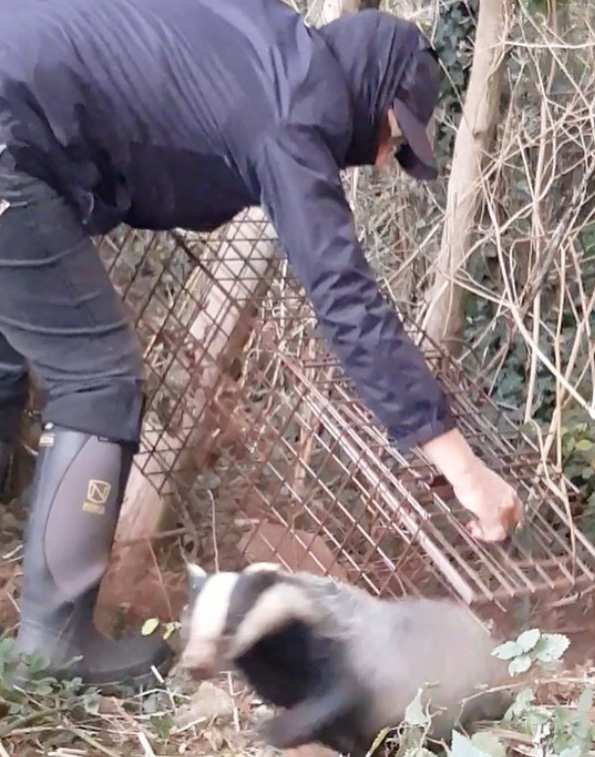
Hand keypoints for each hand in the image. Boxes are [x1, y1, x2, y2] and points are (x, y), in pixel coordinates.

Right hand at [421, 428, 523, 542]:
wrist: (466, 472)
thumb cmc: (472, 475)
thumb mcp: (485, 485)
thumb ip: (490, 497)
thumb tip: (484, 505)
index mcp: (510, 494)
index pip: (516, 513)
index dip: (505, 520)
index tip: (494, 522)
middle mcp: (509, 503)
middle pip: (509, 524)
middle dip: (495, 528)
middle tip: (483, 529)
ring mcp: (501, 511)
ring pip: (500, 530)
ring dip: (487, 532)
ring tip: (475, 529)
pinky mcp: (492, 517)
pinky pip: (492, 533)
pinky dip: (483, 534)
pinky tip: (474, 530)